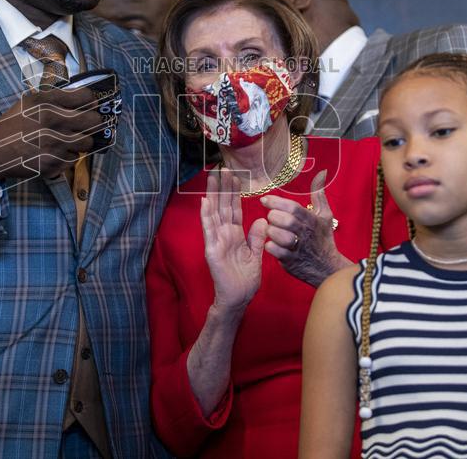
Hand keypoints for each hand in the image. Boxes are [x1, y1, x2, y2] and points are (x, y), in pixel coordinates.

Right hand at [0, 86, 103, 181]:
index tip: (89, 106)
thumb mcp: (30, 102)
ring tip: (69, 140)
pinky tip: (55, 153)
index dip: (91, 101)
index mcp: (46, 101)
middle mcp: (52, 120)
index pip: (86, 97)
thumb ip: (55, 98)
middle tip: (86, 125)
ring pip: (87, 142)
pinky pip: (74, 159)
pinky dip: (68, 157)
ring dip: (81, 142)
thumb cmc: (13, 124)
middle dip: (92, 122)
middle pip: (94, 120)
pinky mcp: (53, 163)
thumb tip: (84, 98)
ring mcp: (53, 144)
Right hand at [201, 169, 268, 312]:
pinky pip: (209, 229)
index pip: (234, 208)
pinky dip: (206, 215)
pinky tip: (205, 201)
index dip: (234, 192)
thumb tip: (261, 220)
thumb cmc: (245, 279)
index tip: (235, 175)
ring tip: (213, 177)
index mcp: (236, 234)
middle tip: (222, 167)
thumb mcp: (255, 255)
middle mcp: (224, 234)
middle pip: (223, 206)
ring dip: (213, 195)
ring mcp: (216, 240)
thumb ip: (256, 238)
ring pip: (214, 212)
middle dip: (223, 187)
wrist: (238, 298)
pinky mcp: (212, 249)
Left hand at [260, 170, 349, 286]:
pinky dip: (270, 246)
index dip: (276, 202)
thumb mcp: (324, 215)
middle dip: (273, 216)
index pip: (293, 208)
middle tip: (271, 217)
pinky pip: (274, 251)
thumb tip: (321, 172)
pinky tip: (271, 243)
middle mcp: (304, 233)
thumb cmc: (323, 238)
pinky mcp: (290, 261)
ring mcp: (297, 248)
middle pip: (285, 220)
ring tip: (271, 230)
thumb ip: (319, 193)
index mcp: (312, 220)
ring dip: (271, 231)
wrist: (327, 267)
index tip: (265, 200)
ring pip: (278, 236)